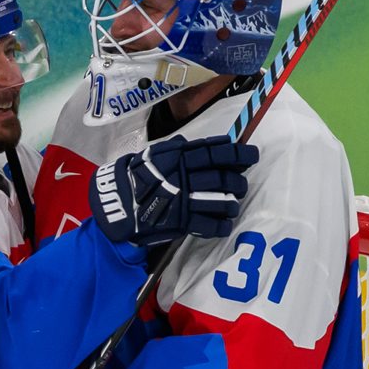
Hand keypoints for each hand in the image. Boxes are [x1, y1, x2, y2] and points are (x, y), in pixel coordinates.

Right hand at [89, 135, 257, 246]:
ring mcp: (183, 199)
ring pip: (221, 200)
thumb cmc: (135, 177)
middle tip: (240, 184)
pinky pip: (210, 224)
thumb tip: (193, 143)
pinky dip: (221, 225)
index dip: (237, 153)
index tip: (251, 154)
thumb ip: (175, 148)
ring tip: (233, 205)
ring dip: (232, 204)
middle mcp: (184, 176)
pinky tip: (225, 224)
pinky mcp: (180, 221)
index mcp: (179, 157)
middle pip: (223, 177)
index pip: (215, 152)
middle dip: (238, 182)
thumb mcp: (153, 154)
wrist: (117, 204)